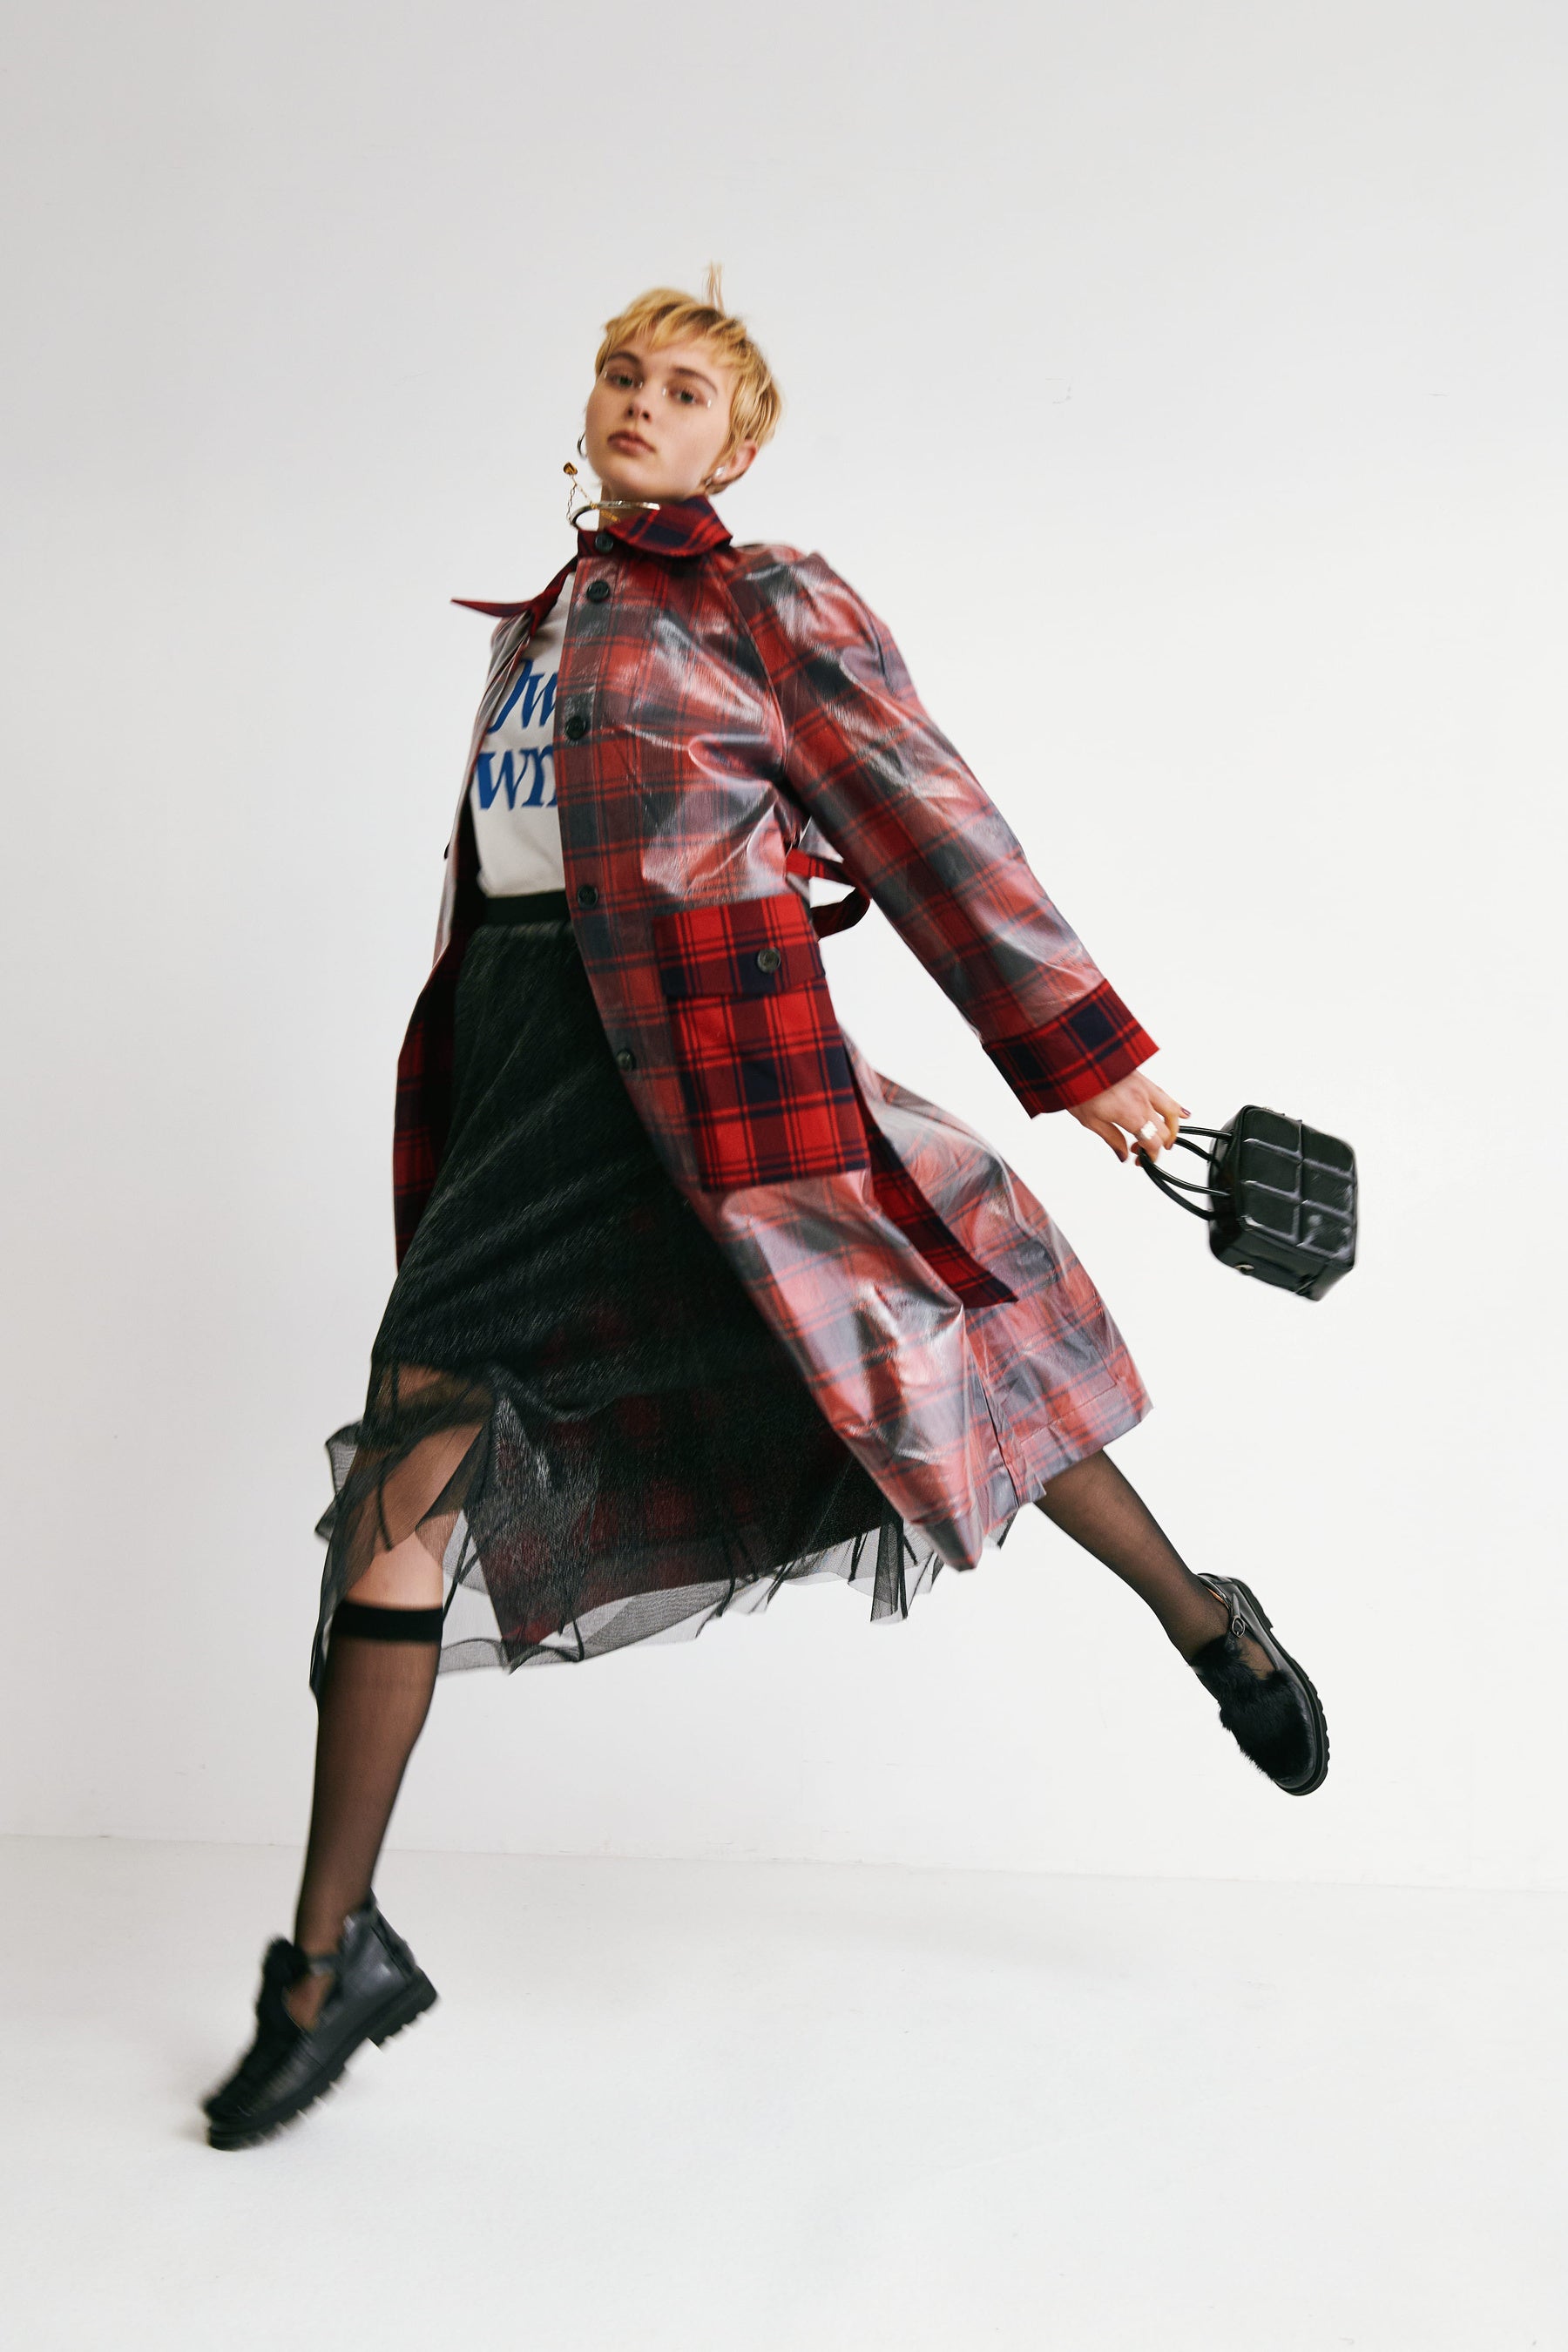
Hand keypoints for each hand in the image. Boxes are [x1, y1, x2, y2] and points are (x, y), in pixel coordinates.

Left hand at [1069, 1072, 1187, 1162]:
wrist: (1077, 1056)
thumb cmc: (1079, 1086)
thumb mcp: (1091, 1121)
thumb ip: (1112, 1139)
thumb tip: (1123, 1155)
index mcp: (1131, 1114)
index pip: (1153, 1142)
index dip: (1151, 1155)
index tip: (1143, 1160)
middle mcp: (1143, 1100)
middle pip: (1165, 1129)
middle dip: (1159, 1144)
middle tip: (1144, 1149)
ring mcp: (1146, 1087)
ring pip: (1173, 1109)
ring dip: (1172, 1126)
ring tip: (1167, 1136)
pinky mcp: (1143, 1078)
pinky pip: (1165, 1095)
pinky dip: (1173, 1106)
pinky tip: (1179, 1112)